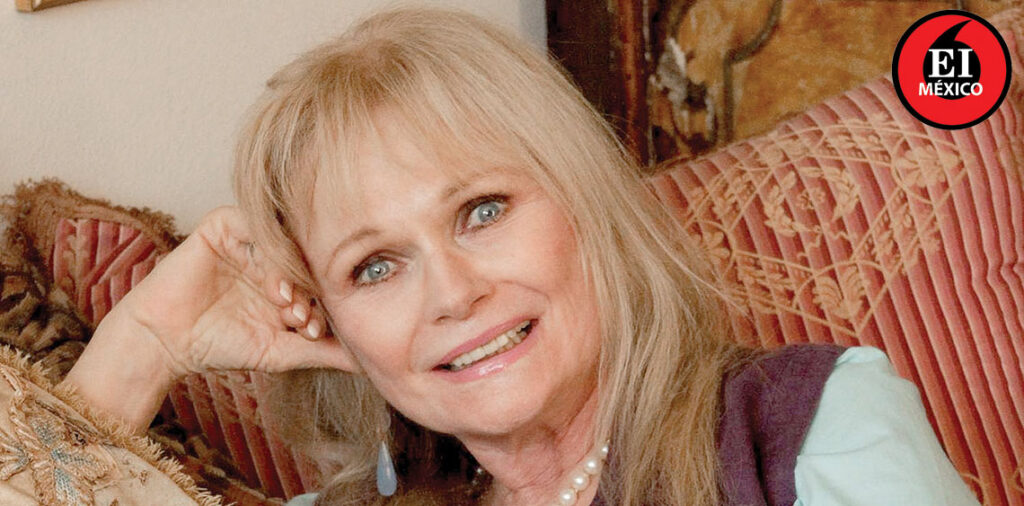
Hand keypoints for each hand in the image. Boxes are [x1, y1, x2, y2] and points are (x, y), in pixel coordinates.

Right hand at [100, 205, 351, 378]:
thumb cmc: (222, 345)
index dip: (322, 303)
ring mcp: (249, 239)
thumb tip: (367, 363)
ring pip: (286, 244)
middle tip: (304, 320)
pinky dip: (269, 256)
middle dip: (310, 292)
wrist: (167, 342)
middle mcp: (271, 255)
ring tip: (287, 308)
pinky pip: (255, 227)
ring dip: (293, 277)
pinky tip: (271, 287)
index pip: (318, 276)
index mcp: (287, 277)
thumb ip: (324, 351)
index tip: (315, 332)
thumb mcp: (283, 351)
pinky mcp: (223, 226)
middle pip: (306, 258)